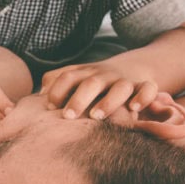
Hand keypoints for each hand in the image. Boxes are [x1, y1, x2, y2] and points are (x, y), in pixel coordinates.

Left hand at [40, 60, 157, 119]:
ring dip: (109, 101)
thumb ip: (55, 82)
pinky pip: (148, 89)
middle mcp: (104, 76)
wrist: (133, 67)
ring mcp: (124, 81)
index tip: (50, 108)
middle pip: (91, 82)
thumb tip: (37, 96)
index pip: (67, 77)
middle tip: (68, 117)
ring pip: (119, 87)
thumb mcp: (76, 76)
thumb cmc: (96, 80)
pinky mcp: (143, 86)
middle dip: (79, 98)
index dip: (57, 90)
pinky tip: (134, 109)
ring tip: (97, 116)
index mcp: (85, 74)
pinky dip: (143, 97)